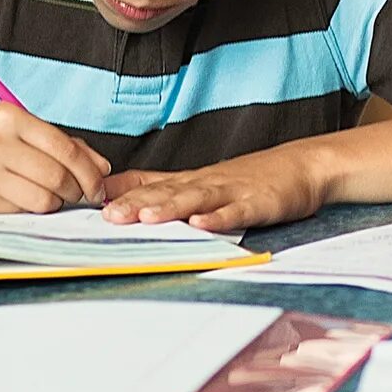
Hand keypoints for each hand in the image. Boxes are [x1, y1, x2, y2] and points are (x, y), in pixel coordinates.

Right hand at [0, 104, 109, 213]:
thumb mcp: (7, 127)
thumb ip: (54, 142)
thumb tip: (101, 166)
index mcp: (10, 115)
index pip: (66, 148)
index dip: (90, 173)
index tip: (98, 185)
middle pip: (59, 176)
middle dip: (76, 192)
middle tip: (77, 196)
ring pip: (42, 198)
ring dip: (53, 204)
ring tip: (47, 198)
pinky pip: (18, 211)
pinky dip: (27, 209)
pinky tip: (18, 200)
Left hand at [102, 145, 327, 232]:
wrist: (302, 166)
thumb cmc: (250, 178)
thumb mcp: (205, 182)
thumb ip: (167, 189)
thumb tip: (123, 197)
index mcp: (191, 181)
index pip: (149, 183)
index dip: (120, 192)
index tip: (89, 200)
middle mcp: (206, 183)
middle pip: (166, 192)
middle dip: (136, 204)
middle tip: (108, 217)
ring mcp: (232, 191)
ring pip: (196, 199)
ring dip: (170, 208)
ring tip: (146, 216)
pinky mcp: (258, 203)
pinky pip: (237, 212)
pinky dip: (220, 219)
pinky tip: (202, 225)